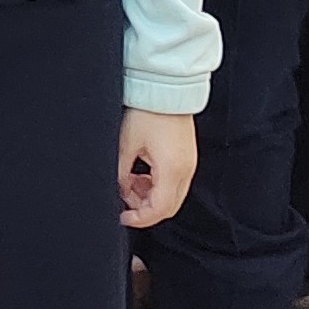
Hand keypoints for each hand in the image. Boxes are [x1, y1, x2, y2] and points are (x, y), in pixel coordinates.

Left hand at [118, 112, 195, 230]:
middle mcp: (185, 170)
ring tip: (130, 180)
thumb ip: (122, 173)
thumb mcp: (127, 145)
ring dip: (150, 195)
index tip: (124, 218)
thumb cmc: (148, 112)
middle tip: (125, 197)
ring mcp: (188, 163)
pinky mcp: (187, 156)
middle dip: (145, 207)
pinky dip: (157, 184)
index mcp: (171, 170)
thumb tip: (120, 188)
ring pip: (171, 195)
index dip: (140, 218)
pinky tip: (142, 173)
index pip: (159, 210)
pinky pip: (174, 181)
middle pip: (168, 207)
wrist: (166, 89)